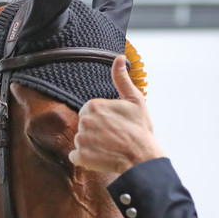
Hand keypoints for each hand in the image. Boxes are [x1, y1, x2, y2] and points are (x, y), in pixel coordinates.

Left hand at [69, 55, 164, 173]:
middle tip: (112, 138)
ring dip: (91, 146)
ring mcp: (82, 139)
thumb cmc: (140, 130)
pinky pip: (75, 157)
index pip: (89, 112)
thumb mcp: (135, 100)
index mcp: (94, 105)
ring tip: (108, 148)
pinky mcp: (81, 156)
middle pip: (83, 126)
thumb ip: (122, 78)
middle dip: (95, 132)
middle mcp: (85, 121)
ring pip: (80, 141)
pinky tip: (100, 158)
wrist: (142, 157)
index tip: (113, 126)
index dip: (101, 120)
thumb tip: (119, 58)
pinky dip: (85, 159)